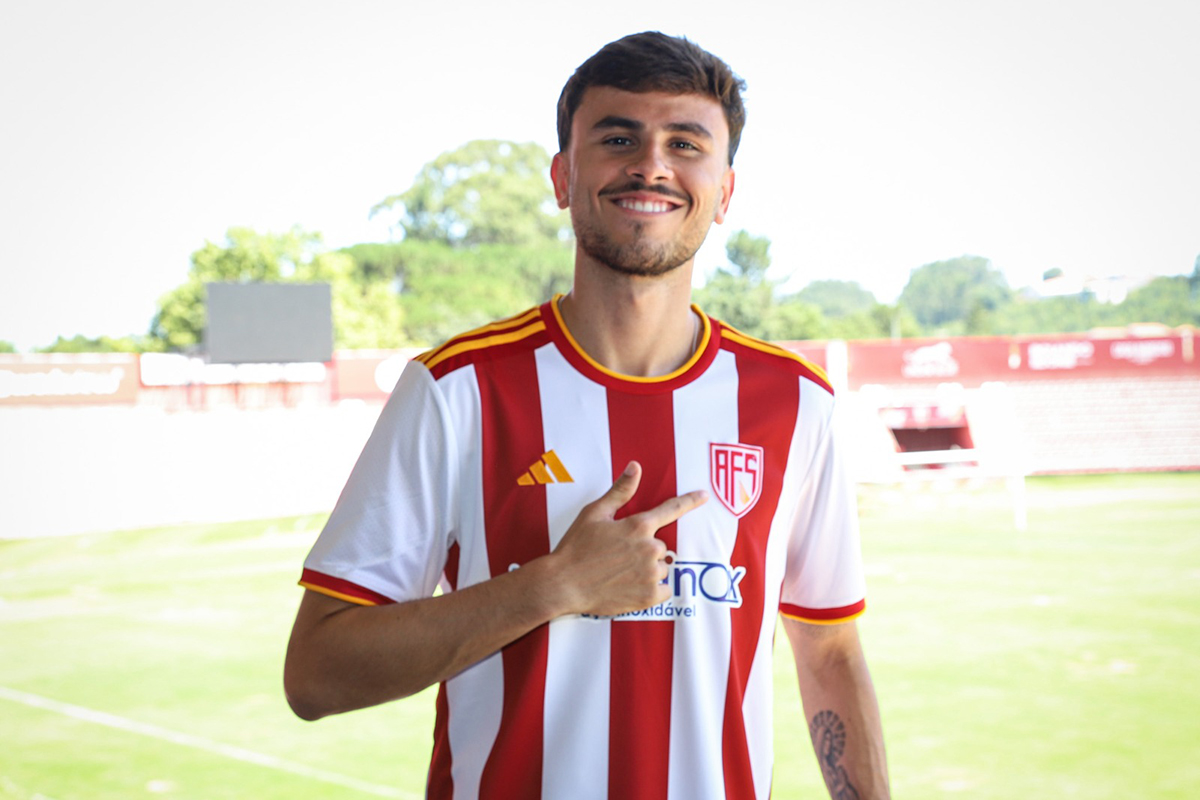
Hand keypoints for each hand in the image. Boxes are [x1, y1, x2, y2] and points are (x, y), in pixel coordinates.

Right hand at [547, 461, 707, 616]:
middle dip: (644, 549)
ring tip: (621, 574)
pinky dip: (652, 590)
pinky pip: (665, 590)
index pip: (671, 509)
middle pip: (660, 545)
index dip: (690, 501)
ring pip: (661, 568)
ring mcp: (651, 574)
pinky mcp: (649, 597)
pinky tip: (631, 588)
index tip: (704, 495)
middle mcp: (650, 549)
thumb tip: (636, 467)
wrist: (563, 584)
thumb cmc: (576, 547)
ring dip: (647, 570)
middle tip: (618, 556)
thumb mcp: (594, 513)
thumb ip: (620, 491)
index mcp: (638, 526)